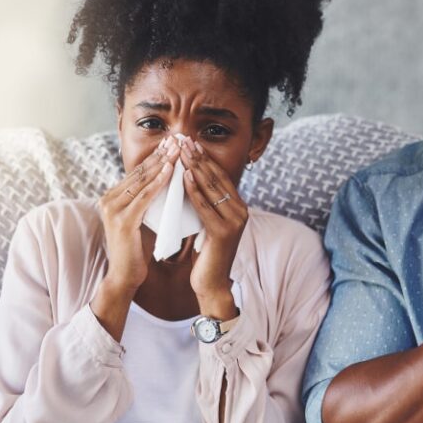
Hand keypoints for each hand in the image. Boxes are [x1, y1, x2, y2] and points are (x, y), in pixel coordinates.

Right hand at [99, 137, 178, 294]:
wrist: (125, 276)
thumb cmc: (137, 249)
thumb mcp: (142, 218)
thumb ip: (147, 201)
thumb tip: (165, 181)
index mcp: (112, 197)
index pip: (137, 172)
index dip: (155, 157)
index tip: (172, 143)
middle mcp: (108, 199)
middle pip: (139, 172)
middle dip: (160, 155)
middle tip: (177, 139)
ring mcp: (113, 209)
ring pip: (142, 181)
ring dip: (162, 163)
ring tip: (178, 149)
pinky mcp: (122, 221)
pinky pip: (145, 197)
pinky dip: (159, 182)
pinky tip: (171, 171)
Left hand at [180, 137, 245, 319]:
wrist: (212, 283)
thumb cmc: (206, 254)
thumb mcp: (207, 223)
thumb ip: (206, 204)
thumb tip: (190, 180)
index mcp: (238, 207)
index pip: (220, 176)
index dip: (205, 158)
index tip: (190, 142)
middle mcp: (241, 211)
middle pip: (217, 178)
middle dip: (199, 158)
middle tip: (185, 139)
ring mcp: (234, 221)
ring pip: (212, 188)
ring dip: (195, 168)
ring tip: (182, 151)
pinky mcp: (224, 232)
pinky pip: (206, 206)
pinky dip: (194, 190)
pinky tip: (184, 176)